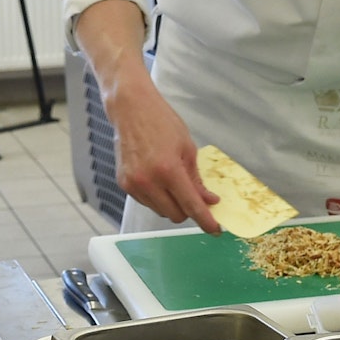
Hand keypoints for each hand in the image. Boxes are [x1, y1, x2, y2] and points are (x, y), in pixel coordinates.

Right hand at [105, 78, 220, 233]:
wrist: (131, 109)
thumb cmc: (161, 122)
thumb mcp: (187, 148)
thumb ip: (197, 179)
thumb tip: (208, 200)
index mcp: (168, 170)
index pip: (190, 206)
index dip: (205, 221)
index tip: (215, 229)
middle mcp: (148, 181)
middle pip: (174, 215)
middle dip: (187, 210)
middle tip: (194, 195)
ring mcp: (133, 185)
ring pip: (160, 211)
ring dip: (171, 204)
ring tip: (171, 179)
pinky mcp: (124, 184)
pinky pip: (146, 202)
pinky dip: (156, 197)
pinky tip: (157, 178)